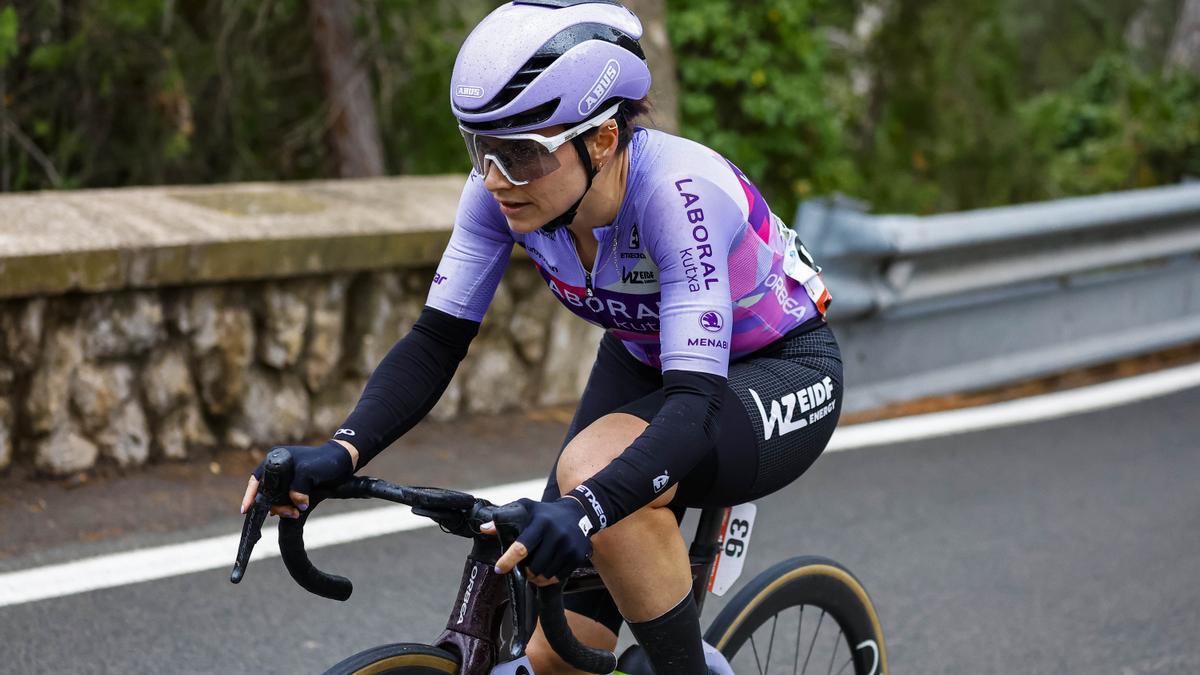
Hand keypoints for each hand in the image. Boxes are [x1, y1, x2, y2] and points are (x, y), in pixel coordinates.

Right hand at [239, 440, 357, 517]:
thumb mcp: (309, 472)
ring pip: (276, 497)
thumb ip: (299, 488)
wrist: (344, 461)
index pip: (257, 479)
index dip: (250, 495)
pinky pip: (284, 499)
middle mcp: (278, 467)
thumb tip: (296, 505)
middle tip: (289, 513)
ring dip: (282, 508)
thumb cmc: (325, 462)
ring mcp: (287, 477)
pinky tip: (289, 514)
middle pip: (266, 491)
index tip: (246, 510)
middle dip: (274, 505)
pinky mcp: (295, 485)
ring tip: (294, 514)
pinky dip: (286, 507)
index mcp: (276, 458)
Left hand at [486, 497, 593, 584]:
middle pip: (533, 567)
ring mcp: (568, 546)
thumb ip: (504, 517)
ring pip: (545, 574)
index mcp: (540, 522)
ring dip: (536, 577)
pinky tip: (547, 570)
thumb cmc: (545, 513)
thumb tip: (483, 529)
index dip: (508, 561)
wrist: (577, 512)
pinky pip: (558, 577)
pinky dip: (549, 578)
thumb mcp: (526, 508)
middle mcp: (556, 534)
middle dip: (525, 571)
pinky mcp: (577, 555)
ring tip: (534, 570)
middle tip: (523, 568)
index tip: (499, 569)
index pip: (521, 547)